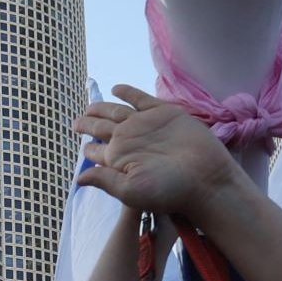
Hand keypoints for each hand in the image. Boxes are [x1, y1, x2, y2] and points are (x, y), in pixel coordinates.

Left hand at [73, 87, 244, 221]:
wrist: (205, 177)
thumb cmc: (169, 190)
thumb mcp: (131, 190)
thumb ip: (105, 180)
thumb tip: (78, 178)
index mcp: (119, 158)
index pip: (96, 151)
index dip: (87, 147)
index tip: (79, 144)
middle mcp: (129, 140)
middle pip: (101, 128)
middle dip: (87, 125)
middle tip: (75, 123)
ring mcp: (144, 124)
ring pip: (116, 111)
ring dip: (101, 108)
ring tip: (90, 108)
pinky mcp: (162, 112)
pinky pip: (139, 99)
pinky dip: (127, 92)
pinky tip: (116, 89)